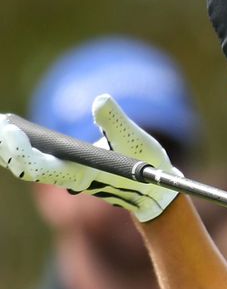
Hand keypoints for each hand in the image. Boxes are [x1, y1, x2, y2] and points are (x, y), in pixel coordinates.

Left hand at [0, 94, 178, 221]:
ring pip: (26, 164)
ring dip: (8, 148)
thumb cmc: (148, 166)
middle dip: (6, 148)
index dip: (21, 151)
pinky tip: (9, 132)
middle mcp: (68, 178)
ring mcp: (66, 175)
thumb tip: (100, 99)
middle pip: (24, 167)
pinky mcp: (67, 169)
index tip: (9, 129)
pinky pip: (34, 160)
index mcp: (82, 175)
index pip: (41, 168)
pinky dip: (19, 148)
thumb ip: (117, 122)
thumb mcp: (138, 142)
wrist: (151, 189)